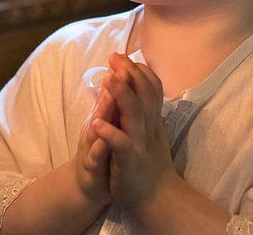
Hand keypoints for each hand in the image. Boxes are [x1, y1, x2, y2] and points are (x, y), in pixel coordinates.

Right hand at [74, 78, 117, 206]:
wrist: (89, 189)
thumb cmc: (102, 153)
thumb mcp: (108, 126)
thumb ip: (110, 103)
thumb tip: (117, 76)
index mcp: (104, 119)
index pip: (112, 94)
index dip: (119, 76)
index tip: (125, 57)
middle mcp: (96, 129)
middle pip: (104, 105)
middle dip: (112, 87)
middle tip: (118, 68)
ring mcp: (92, 147)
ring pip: (96, 126)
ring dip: (102, 110)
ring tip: (108, 95)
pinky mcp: (91, 167)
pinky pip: (95, 156)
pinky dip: (98, 146)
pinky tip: (103, 137)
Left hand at [93, 53, 178, 210]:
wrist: (157, 198)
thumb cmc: (148, 162)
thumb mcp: (149, 132)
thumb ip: (144, 110)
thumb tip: (136, 87)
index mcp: (152, 119)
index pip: (151, 87)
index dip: (137, 69)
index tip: (122, 55)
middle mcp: (149, 127)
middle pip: (143, 93)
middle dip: (129, 72)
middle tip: (115, 56)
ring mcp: (140, 142)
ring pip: (134, 114)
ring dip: (122, 94)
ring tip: (109, 78)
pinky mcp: (129, 160)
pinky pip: (120, 144)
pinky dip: (109, 133)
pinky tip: (96, 122)